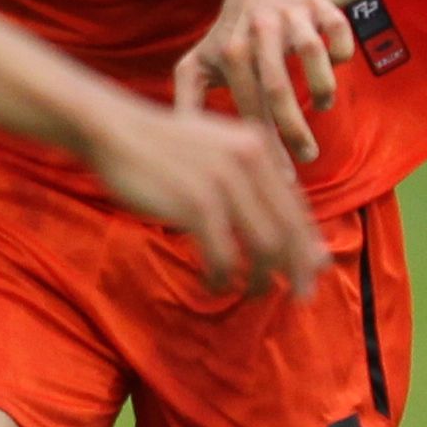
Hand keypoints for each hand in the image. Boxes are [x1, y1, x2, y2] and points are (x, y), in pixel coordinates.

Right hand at [83, 92, 326, 296]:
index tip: (313, 272)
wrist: (114, 129)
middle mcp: (247, 162)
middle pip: (288, 229)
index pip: (296, 206)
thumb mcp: (216, 146)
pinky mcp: (195, 203)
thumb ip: (248, 174)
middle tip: (300, 297)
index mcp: (256, 148)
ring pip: (263, 246)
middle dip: (298, 269)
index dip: (307, 244)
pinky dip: (223, 276)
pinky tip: (216, 284)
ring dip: (262, 279)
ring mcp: (222, 183)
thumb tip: (273, 214)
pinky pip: (223, 255)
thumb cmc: (162, 146)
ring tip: (254, 293)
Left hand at [175, 0, 361, 165]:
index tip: (282, 174)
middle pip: (278, 86)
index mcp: (230, 50)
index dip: (267, 142)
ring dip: (322, 86)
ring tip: (323, 106)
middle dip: (295, 129)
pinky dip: (341, 49)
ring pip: (311, 52)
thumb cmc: (228, 39)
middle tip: (308, 156)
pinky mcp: (318, 5)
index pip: (248, 104)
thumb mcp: (198, 67)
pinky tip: (335, 65)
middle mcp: (258, 29)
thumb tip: (179, 146)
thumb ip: (187, 102)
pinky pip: (337, 28)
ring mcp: (290, 15)